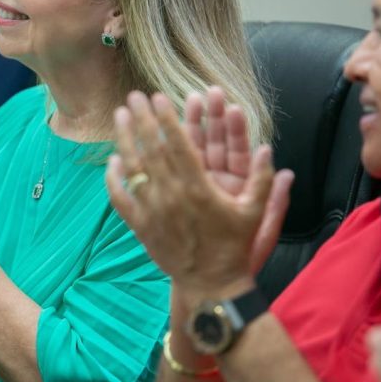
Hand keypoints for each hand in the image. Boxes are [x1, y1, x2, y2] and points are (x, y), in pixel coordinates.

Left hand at [105, 89, 293, 298]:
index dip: (167, 118)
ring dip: (125, 139)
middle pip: (151, 149)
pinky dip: (114, 178)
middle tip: (134, 96)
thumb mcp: (255, 214)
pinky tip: (113, 160)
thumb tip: (267, 148)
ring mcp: (152, 211)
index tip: (158, 97)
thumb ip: (262, 180)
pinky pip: (121, 198)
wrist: (211, 285)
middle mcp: (171, 196)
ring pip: (133, 168)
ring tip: (120, 116)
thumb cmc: (235, 247)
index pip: (178, 144)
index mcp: (198, 188)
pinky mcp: (140, 226)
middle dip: (142, 119)